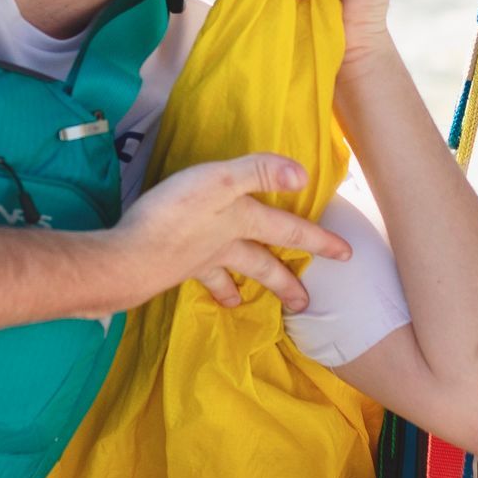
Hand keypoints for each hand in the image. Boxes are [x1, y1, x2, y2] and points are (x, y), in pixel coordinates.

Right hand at [102, 154, 351, 314]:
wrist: (131, 258)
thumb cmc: (175, 214)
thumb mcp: (219, 181)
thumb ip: (258, 173)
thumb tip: (303, 176)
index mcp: (242, 222)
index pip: (288, 229)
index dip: (318, 239)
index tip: (346, 255)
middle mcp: (225, 246)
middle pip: (262, 265)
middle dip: (284, 282)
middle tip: (304, 305)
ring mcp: (198, 260)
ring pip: (229, 275)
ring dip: (241, 288)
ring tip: (243, 303)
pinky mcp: (173, 268)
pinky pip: (197, 278)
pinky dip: (205, 287)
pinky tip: (203, 291)